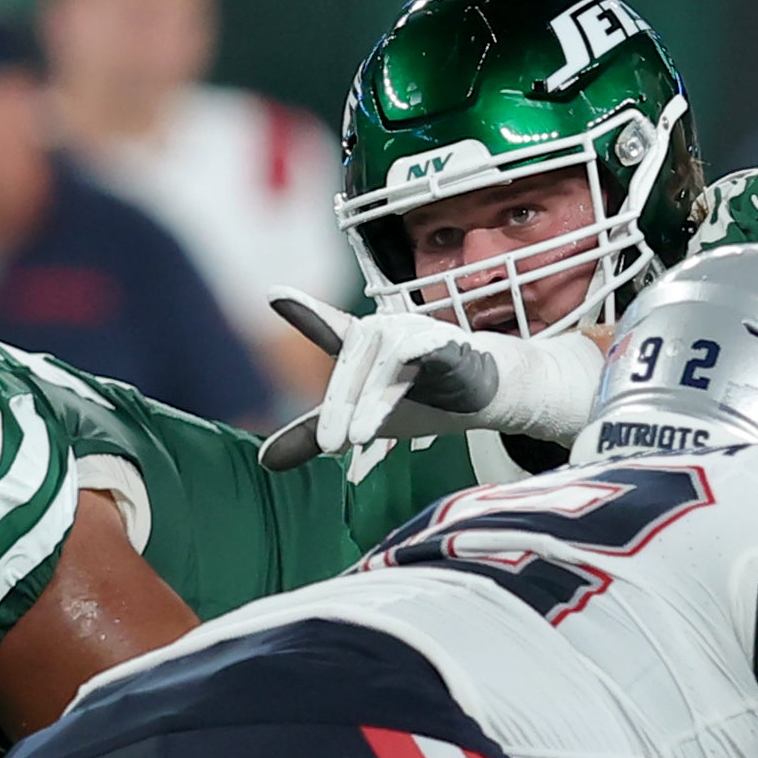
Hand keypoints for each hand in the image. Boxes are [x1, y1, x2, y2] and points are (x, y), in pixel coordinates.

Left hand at [260, 295, 599, 469]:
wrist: (493, 396)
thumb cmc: (427, 398)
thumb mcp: (363, 420)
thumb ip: (314, 434)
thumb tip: (264, 463)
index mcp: (360, 344)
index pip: (328, 328)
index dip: (303, 311)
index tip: (273, 295)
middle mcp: (385, 331)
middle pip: (350, 366)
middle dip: (337, 408)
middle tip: (328, 446)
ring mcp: (417, 333)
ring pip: (381, 365)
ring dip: (368, 404)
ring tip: (353, 440)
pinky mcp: (450, 345)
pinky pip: (421, 354)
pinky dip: (401, 381)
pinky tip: (396, 390)